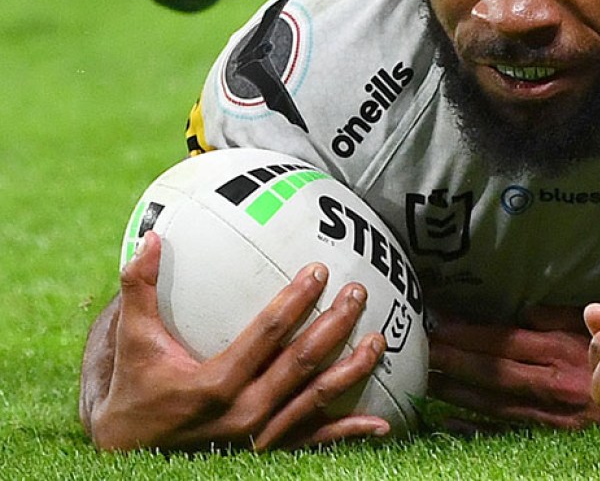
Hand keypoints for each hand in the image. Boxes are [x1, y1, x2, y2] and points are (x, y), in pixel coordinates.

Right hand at [86, 230, 387, 450]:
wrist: (128, 453)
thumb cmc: (137, 386)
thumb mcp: (134, 339)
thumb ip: (140, 288)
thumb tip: (149, 237)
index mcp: (214, 383)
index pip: (266, 335)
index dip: (295, 301)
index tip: (319, 270)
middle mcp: (242, 412)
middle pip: (301, 364)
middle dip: (334, 326)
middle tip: (357, 293)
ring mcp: (258, 435)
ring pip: (315, 399)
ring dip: (352, 370)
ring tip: (379, 341)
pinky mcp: (267, 451)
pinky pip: (314, 440)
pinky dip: (348, 432)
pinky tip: (381, 424)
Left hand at [427, 308, 597, 428]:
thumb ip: (567, 320)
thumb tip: (532, 310)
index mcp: (563, 351)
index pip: (506, 341)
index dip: (471, 334)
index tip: (441, 324)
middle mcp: (554, 382)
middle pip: (494, 371)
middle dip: (454, 360)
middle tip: (420, 352)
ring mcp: (553, 413)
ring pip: (495, 401)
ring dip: (459, 391)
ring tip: (429, 380)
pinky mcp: (557, 437)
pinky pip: (509, 428)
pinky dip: (477, 424)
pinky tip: (453, 420)